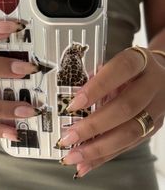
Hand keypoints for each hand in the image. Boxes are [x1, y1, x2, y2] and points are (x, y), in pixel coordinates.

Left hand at [57, 47, 164, 178]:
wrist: (161, 75)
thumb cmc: (130, 70)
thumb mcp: (114, 64)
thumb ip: (96, 77)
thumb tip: (72, 98)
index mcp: (140, 62)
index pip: (120, 70)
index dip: (97, 87)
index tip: (74, 103)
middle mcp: (151, 85)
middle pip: (125, 108)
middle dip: (94, 126)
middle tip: (69, 136)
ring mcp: (155, 109)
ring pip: (129, 132)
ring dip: (98, 148)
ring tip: (74, 156)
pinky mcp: (153, 128)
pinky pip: (129, 145)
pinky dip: (105, 156)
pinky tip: (86, 164)